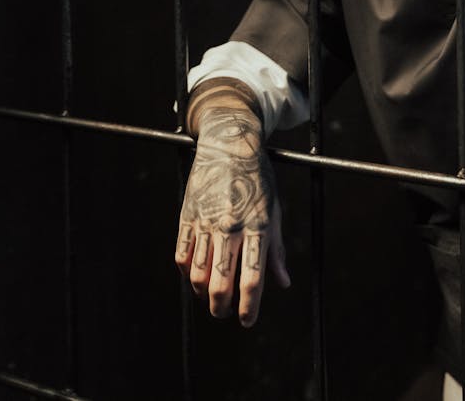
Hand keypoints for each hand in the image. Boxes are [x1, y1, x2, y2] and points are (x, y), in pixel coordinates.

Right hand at [175, 106, 289, 326]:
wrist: (230, 144)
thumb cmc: (257, 179)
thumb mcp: (274, 210)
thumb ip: (276, 250)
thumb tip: (283, 282)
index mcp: (257, 227)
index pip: (252, 280)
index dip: (248, 308)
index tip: (246, 321)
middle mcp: (230, 227)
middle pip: (221, 285)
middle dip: (222, 309)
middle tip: (225, 312)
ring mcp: (206, 222)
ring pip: (197, 275)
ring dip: (202, 293)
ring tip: (210, 295)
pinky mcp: (187, 216)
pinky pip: (181, 255)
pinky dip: (186, 272)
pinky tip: (194, 274)